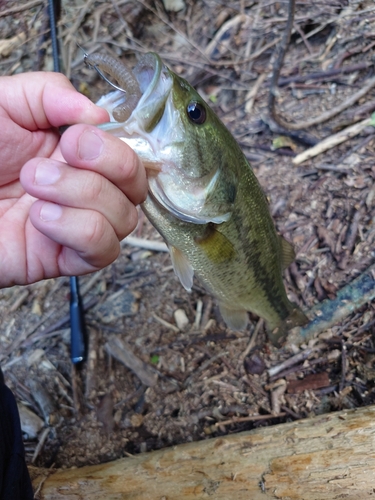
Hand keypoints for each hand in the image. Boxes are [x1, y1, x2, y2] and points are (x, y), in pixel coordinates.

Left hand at [0, 72, 146, 287]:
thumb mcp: (5, 103)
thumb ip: (51, 93)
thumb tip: (101, 114)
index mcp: (78, 155)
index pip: (131, 155)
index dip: (115, 147)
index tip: (73, 137)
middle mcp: (85, 191)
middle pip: (137, 188)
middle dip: (106, 168)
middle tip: (58, 156)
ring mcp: (77, 226)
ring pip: (125, 220)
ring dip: (81, 196)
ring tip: (33, 185)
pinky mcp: (63, 259)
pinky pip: (103, 251)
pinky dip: (77, 229)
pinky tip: (39, 217)